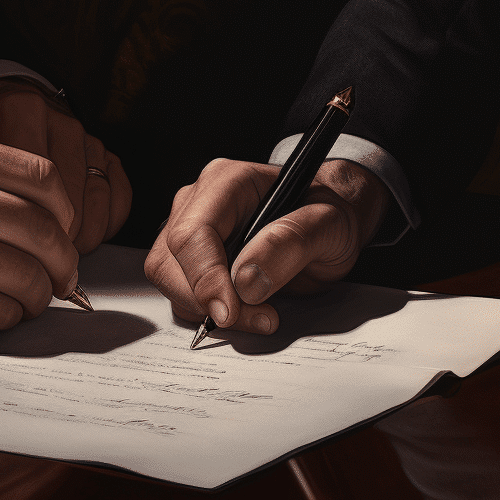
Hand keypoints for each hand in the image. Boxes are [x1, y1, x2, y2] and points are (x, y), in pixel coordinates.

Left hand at [0, 79, 131, 252]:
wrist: (3, 107)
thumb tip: (2, 241)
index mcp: (19, 113)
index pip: (38, 181)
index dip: (35, 226)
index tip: (26, 250)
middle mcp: (59, 119)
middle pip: (70, 194)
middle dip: (59, 238)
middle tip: (44, 258)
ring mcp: (87, 136)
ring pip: (99, 197)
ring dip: (86, 234)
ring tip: (64, 250)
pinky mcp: (106, 152)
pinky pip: (121, 194)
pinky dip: (110, 222)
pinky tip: (88, 233)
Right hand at [0, 129, 81, 334]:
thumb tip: (32, 214)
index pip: (42, 179)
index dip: (65, 215)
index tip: (63, 236)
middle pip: (43, 232)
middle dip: (62, 265)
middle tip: (59, 281)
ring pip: (25, 277)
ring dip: (36, 298)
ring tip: (24, 301)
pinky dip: (4, 318)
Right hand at [144, 158, 390, 333]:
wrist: (330, 224)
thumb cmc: (330, 213)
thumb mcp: (331, 223)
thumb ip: (292, 242)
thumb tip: (245, 280)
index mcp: (226, 183)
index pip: (192, 235)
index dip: (204, 278)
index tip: (229, 312)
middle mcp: (197, 204)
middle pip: (169, 262)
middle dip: (205, 300)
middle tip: (257, 317)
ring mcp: (188, 232)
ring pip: (169, 282)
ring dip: (207, 310)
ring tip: (260, 312)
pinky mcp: (189, 261)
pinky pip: (180, 294)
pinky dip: (207, 312)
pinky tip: (246, 309)